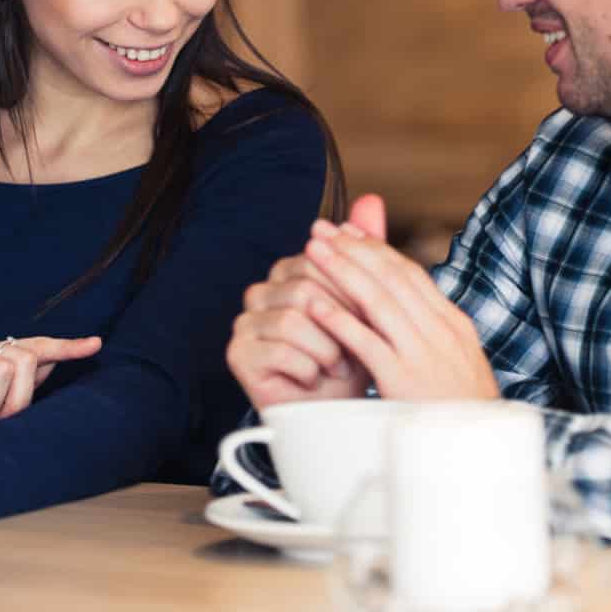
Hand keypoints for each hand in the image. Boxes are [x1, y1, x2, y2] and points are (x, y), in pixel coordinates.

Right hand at [226, 195, 387, 409]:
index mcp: (288, 272)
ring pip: (294, 318)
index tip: (369, 318)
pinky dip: (308, 367)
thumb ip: (367, 249)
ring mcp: (246, 321)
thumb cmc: (352, 357)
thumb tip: (372, 199)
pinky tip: (315, 378)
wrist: (337, 412)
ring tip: (336, 366)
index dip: (351, 291)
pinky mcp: (238, 353)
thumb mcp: (366, 301)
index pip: (320, 262)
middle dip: (340, 322)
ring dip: (327, 349)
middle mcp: (262, 291)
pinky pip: (280, 349)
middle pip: (306, 288)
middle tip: (355, 348)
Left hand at [305, 218, 498, 400]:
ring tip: (311, 251)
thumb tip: (409, 300)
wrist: (480, 452)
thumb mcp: (457, 360)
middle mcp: (440, 331)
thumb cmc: (462, 411)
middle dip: (350, 248)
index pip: (409, 272)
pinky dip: (340, 321)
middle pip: (390, 277)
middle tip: (319, 227)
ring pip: (377, 301)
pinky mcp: (403, 381)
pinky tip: (317, 305)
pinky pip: (367, 344)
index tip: (347, 230)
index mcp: (452, 323)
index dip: (374, 247)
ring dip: (341, 270)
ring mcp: (423, 355)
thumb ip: (432, 328)